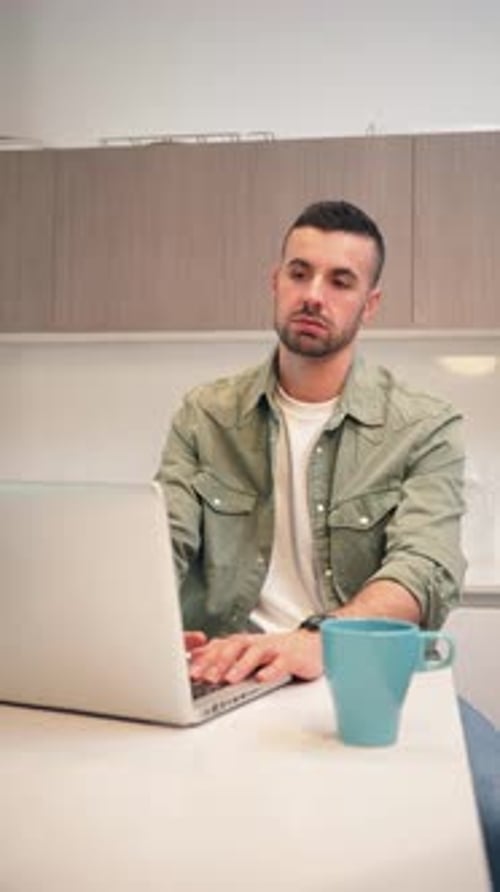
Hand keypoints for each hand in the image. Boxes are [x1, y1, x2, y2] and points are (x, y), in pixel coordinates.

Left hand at [187, 629, 322, 684]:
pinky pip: (281, 663)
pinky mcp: (291, 657)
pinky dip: (271, 670)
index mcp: (243, 643)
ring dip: (241, 665)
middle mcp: (255, 643)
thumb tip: (196, 658)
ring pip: (255, 652)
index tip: (190, 673)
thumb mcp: (247, 654)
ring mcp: (274, 649)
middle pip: (234, 647)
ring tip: (230, 679)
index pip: (219, 647)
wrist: (311, 644)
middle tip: (205, 677)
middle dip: (218, 662)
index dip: (204, 659)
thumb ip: (223, 655)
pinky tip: (262, 678)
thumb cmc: (276, 652)